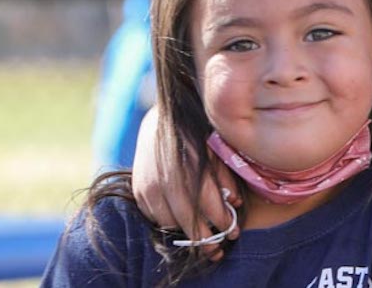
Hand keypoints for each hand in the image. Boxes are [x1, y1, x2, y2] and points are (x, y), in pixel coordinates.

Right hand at [131, 108, 241, 259]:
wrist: (160, 122)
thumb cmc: (195, 137)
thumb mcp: (215, 150)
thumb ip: (224, 175)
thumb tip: (234, 202)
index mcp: (189, 164)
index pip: (207, 203)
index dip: (221, 221)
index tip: (233, 231)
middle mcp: (166, 176)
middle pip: (186, 219)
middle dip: (204, 237)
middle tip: (217, 249)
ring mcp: (148, 184)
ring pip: (168, 222)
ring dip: (186, 233)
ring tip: (202, 238)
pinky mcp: (137, 189)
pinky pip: (153, 216)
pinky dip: (168, 223)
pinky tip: (181, 223)